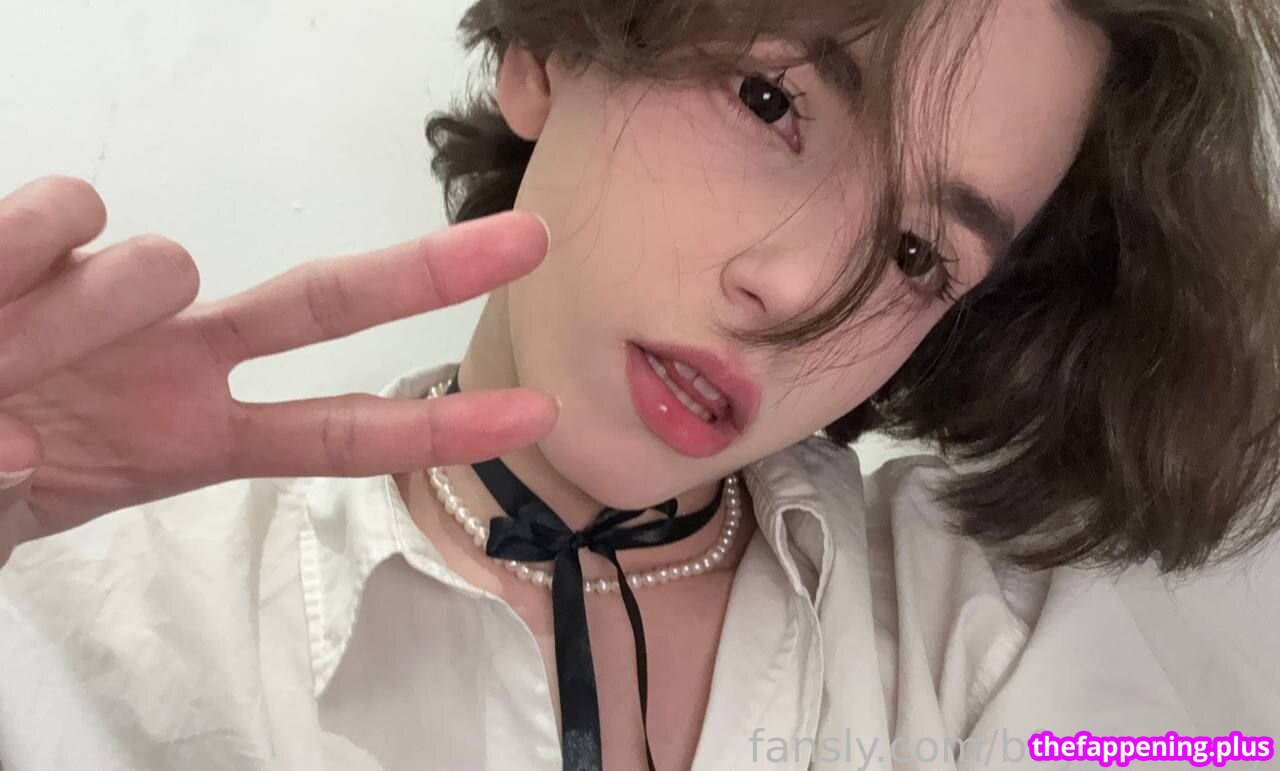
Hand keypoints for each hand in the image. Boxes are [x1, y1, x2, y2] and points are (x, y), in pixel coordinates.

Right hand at [0, 176, 557, 550]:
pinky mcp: (48, 234)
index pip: (336, 431)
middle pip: (327, 301)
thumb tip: (25, 448)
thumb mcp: (13, 503)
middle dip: (431, 271)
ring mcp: (124, 292)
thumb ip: (27, 490)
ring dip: (74, 310)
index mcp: (196, 436)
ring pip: (154, 256)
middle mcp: (181, 354)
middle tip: (532, 239)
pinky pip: (63, 213)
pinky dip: (17, 252)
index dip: (435, 429)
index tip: (536, 415)